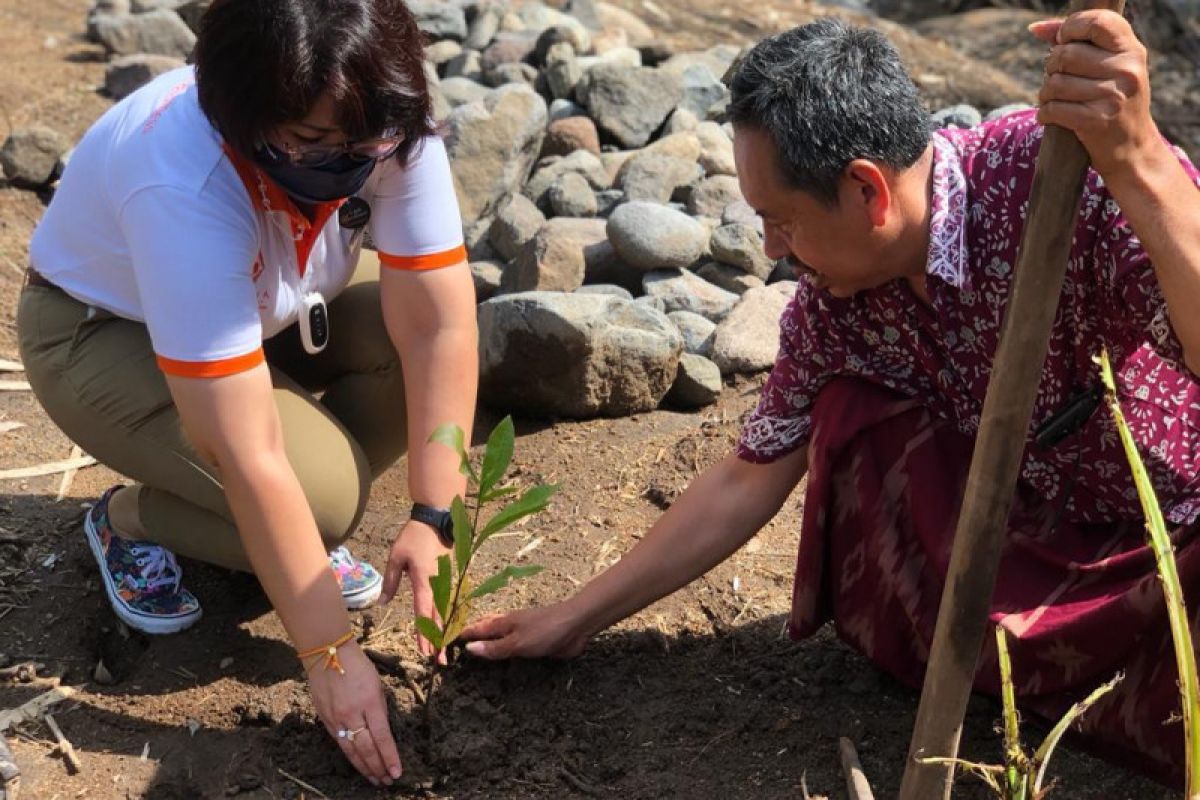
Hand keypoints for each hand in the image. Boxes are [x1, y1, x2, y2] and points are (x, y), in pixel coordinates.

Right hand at [307, 642, 401, 786]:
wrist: (327, 655)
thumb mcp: (377, 684)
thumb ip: (380, 709)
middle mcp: (352, 714)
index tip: (397, 772)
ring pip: (351, 751)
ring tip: (375, 780)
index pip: (382, 737)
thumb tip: (383, 730)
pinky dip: (351, 756)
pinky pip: (340, 743)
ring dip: (365, 768)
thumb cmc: (358, 666)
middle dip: (379, 767)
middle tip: (388, 781)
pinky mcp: (326, 721)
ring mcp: (336, 719)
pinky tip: (358, 764)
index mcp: (369, 703)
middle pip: (367, 749)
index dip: (390, 757)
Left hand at [380, 520, 448, 659]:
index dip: (424, 634)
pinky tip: (446, 631)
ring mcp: (446, 582)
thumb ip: (389, 581)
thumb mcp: (396, 557)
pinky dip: (448, 620)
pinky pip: (449, 603)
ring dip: (445, 633)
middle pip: (440, 618)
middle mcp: (438, 585)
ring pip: (447, 613)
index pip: (424, 613)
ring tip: (443, 652)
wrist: (437, 520)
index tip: (424, 651)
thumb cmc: (413, 537)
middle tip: (440, 662)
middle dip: (439, 641)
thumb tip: (382, 603)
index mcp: (424, 580)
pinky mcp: (449, 579)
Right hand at [459, 602, 589, 659]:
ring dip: (486, 645)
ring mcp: (522, 634)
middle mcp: (509, 626)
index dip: (460, 636)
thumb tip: (469, 648)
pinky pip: (513, 649)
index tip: (442, 643)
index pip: (475, 629)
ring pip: (498, 640)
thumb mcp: (517, 642)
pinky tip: (502, 661)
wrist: (576, 625)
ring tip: (471, 655)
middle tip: (453, 650)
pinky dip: (503, 653)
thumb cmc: (546, 630)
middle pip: (485, 632)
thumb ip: (495, 647)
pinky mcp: (534, 643)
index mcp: (502, 623)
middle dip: (470, 639)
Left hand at [1031, 10, 1159, 178]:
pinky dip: (1044, 113)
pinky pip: (1053, 108)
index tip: (1062, 39)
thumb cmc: (1115, 104)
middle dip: (1051, 67)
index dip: (1070, 27)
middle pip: (1065, 54)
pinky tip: (1051, 116)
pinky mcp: (1096, 121)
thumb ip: (1079, 43)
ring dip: (1045, 93)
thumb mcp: (1110, 68)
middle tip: (1057, 78)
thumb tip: (1037, 29)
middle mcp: (1126, 70)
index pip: (1097, 22)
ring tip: (1054, 99)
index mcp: (1132, 50)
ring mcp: (1112, 96)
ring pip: (1055, 82)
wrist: (1133, 150)